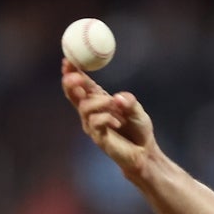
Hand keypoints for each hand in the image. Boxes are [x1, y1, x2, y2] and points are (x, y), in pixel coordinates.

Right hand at [60, 58, 155, 176]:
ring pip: (85, 108)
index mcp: (99, 100)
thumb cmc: (139, 129)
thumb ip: (129, 102)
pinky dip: (106, 119)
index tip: (68, 60)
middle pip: (73, 94)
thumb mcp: (138, 110)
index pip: (82, 83)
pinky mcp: (97, 137)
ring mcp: (92, 125)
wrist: (144, 153)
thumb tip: (117, 98)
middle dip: (71, 83)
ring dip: (98, 103)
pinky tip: (118, 122)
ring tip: (114, 105)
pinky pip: (95, 123)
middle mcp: (92, 111)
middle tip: (75, 77)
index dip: (73, 72)